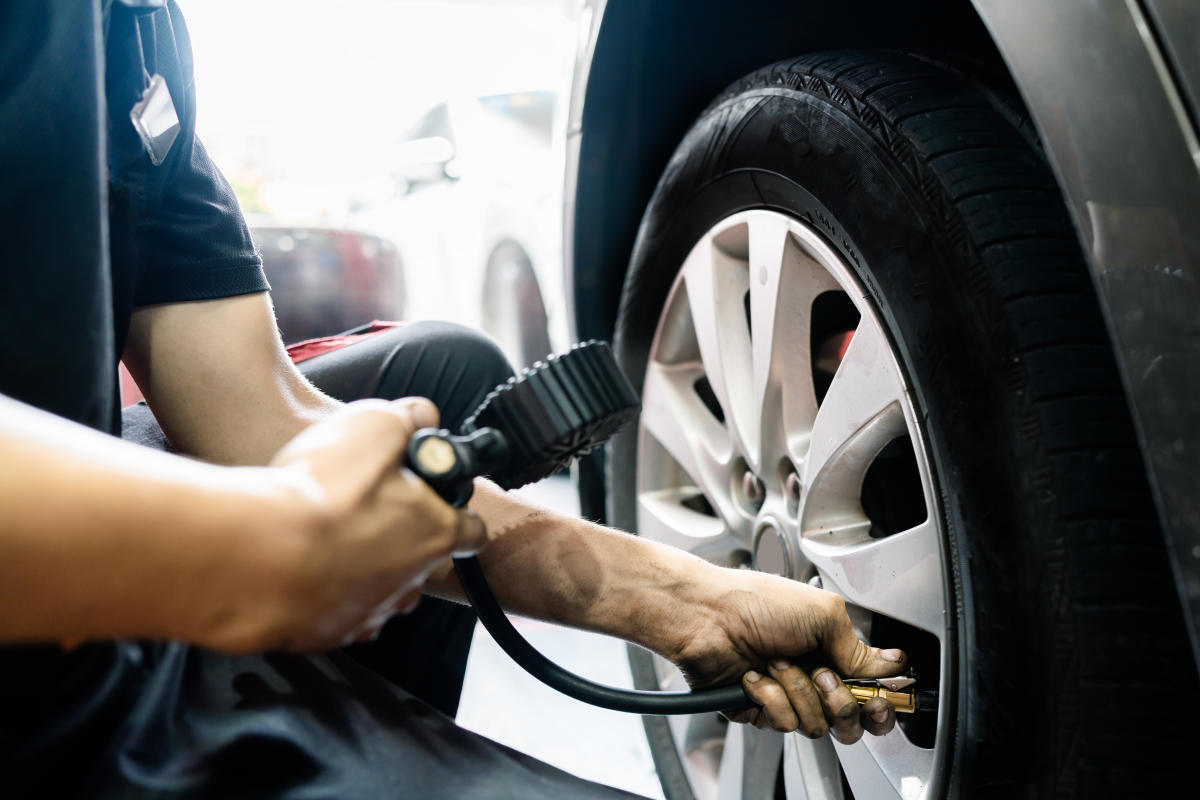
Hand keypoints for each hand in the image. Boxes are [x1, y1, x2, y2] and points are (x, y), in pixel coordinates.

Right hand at [197, 397, 485, 652]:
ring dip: (364, 569)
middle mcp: (410, 582)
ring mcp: (368, 613)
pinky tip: (302, 568)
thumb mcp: (373, 427)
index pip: (473, 531)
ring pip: (381, 591)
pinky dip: (326, 594)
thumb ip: (407, 420)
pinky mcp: (326, 633)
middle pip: (422, 561)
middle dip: (401, 538)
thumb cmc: (322, 494)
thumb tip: (422, 417)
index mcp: (434, 533)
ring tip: (329, 540)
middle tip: (365, 511)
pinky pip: (336, 612)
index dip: (458, 513)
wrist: (260, 556)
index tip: (441, 502)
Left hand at [667, 567, 905, 742]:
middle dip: (840, 702)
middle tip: (823, 677)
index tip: (876, 700)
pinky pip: (782, 725)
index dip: (877, 703)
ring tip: (777, 663)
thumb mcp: (822, 614)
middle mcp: (811, 677)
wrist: (707, 615)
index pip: (867, 692)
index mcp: (830, 651)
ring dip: (798, 691)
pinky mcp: (759, 712)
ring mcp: (785, 696)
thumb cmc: (756, 602)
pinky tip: (755, 676)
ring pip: (817, 725)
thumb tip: (891, 663)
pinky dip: (770, 698)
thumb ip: (859, 647)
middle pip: (849, 721)